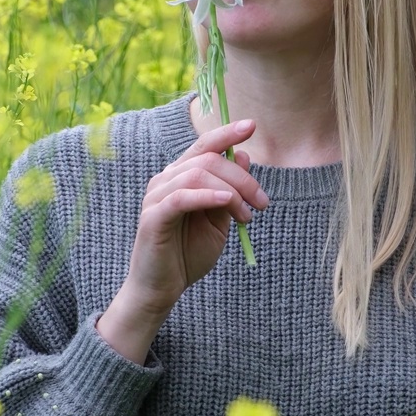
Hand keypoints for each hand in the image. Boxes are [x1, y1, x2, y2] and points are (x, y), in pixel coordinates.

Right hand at [96, 120, 267, 361]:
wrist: (163, 289)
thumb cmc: (188, 255)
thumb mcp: (218, 221)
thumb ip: (229, 191)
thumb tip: (243, 156)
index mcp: (181, 177)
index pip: (204, 146)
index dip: (227, 133)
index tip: (252, 125)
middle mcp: (165, 180)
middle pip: (208, 160)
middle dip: (242, 178)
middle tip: (262, 203)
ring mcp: (156, 196)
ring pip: (197, 174)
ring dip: (231, 192)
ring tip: (246, 216)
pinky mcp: (153, 216)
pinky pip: (181, 197)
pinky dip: (207, 196)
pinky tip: (226, 203)